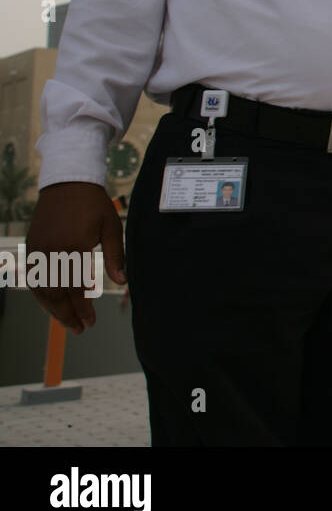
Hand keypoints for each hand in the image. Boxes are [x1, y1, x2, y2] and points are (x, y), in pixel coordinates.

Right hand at [26, 182, 126, 333]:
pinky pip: (33, 276)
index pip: (75, 288)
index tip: (90, 322)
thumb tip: (122, 282)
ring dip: (53, 307)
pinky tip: (52, 300)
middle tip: (80, 329)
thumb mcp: (111, 227)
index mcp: (73, 248)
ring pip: (41, 287)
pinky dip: (42, 292)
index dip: (82, 308)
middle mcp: (51, 252)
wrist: (68, 181)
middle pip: (55, 293)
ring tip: (68, 320)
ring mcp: (38, 249)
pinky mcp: (32, 246)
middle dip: (66, 314)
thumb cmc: (93, 203)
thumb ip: (116, 256)